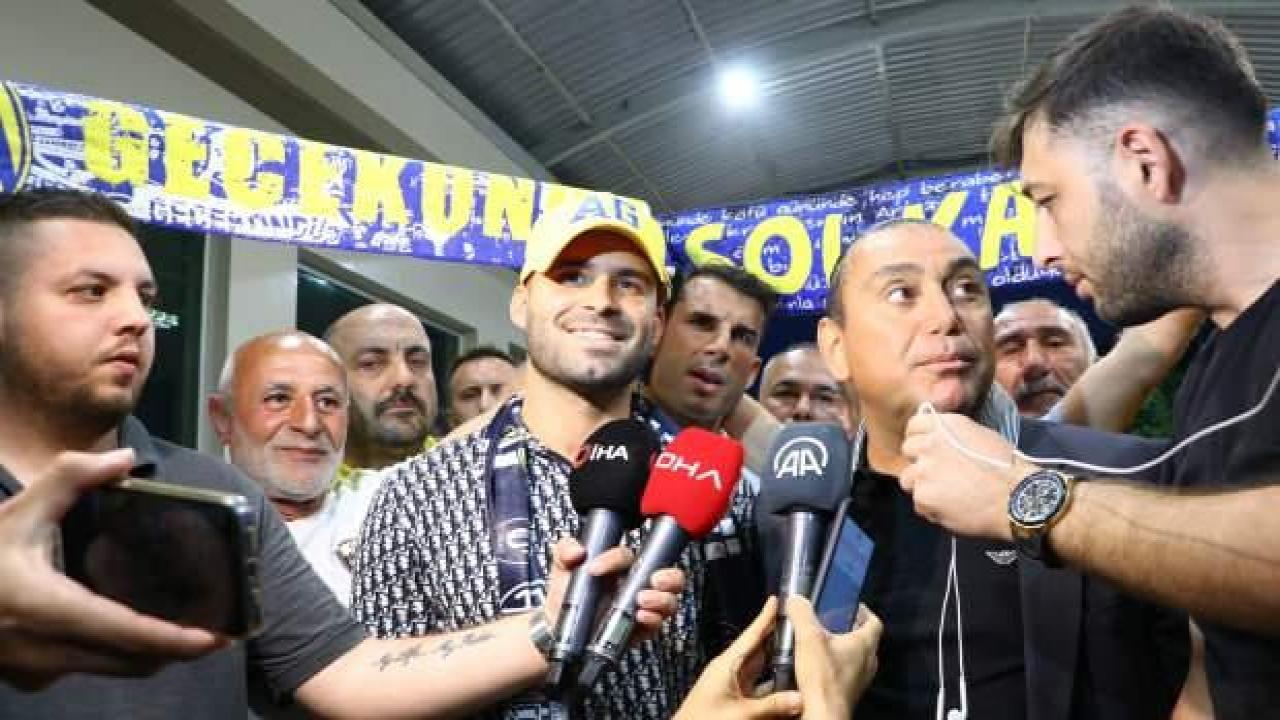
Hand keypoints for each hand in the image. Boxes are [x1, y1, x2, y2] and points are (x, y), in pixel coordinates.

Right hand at [0, 450, 223, 689]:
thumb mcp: (17, 511)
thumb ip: (70, 478)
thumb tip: (123, 458)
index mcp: (49, 610)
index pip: (125, 634)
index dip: (173, 640)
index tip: (213, 639)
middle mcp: (48, 651)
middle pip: (130, 661)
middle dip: (176, 650)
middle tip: (215, 630)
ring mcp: (39, 670)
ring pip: (113, 669)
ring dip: (150, 654)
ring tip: (187, 630)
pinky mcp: (32, 676)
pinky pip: (91, 668)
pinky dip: (119, 654)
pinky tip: (134, 628)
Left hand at [543, 537, 684, 643]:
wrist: (558, 628)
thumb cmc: (565, 595)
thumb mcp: (561, 567)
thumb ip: (565, 550)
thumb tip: (578, 550)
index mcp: (620, 566)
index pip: (628, 556)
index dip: (614, 559)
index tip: (595, 569)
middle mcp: (636, 584)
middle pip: (669, 575)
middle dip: (669, 577)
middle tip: (655, 580)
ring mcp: (642, 606)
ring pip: (669, 599)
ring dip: (662, 599)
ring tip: (643, 600)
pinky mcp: (641, 628)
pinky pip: (658, 623)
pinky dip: (654, 618)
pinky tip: (640, 616)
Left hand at [674, 597, 802, 718]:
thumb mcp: (740, 714)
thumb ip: (772, 705)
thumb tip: (800, 697)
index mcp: (727, 665)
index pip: (750, 635)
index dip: (764, 617)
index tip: (775, 600)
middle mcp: (730, 671)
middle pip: (759, 650)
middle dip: (777, 639)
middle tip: (798, 627)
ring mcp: (732, 686)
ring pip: (760, 670)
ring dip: (777, 664)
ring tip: (800, 655)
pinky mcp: (734, 701)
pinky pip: (758, 689)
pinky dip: (772, 686)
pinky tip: (788, 688)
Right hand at [789, 597, 881, 717]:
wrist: (822, 714)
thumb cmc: (822, 676)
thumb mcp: (808, 637)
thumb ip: (802, 613)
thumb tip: (796, 599)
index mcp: (865, 644)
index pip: (874, 622)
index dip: (864, 612)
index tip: (851, 606)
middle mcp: (869, 662)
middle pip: (866, 640)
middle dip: (851, 629)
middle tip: (832, 622)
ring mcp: (861, 679)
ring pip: (857, 658)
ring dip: (844, 649)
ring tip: (823, 643)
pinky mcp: (850, 692)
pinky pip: (848, 673)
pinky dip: (837, 666)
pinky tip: (819, 666)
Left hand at [900, 411, 1024, 540]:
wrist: (1018, 498)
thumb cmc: (1007, 469)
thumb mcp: (981, 436)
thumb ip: (954, 435)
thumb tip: (940, 438)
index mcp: (945, 426)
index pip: (914, 425)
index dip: (919, 438)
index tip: (925, 449)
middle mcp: (930, 444)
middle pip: (907, 451)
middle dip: (920, 462)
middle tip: (939, 475)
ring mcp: (924, 471)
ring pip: (908, 480)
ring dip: (923, 487)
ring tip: (948, 495)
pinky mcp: (924, 496)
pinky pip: (919, 504)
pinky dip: (932, 509)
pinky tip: (953, 509)